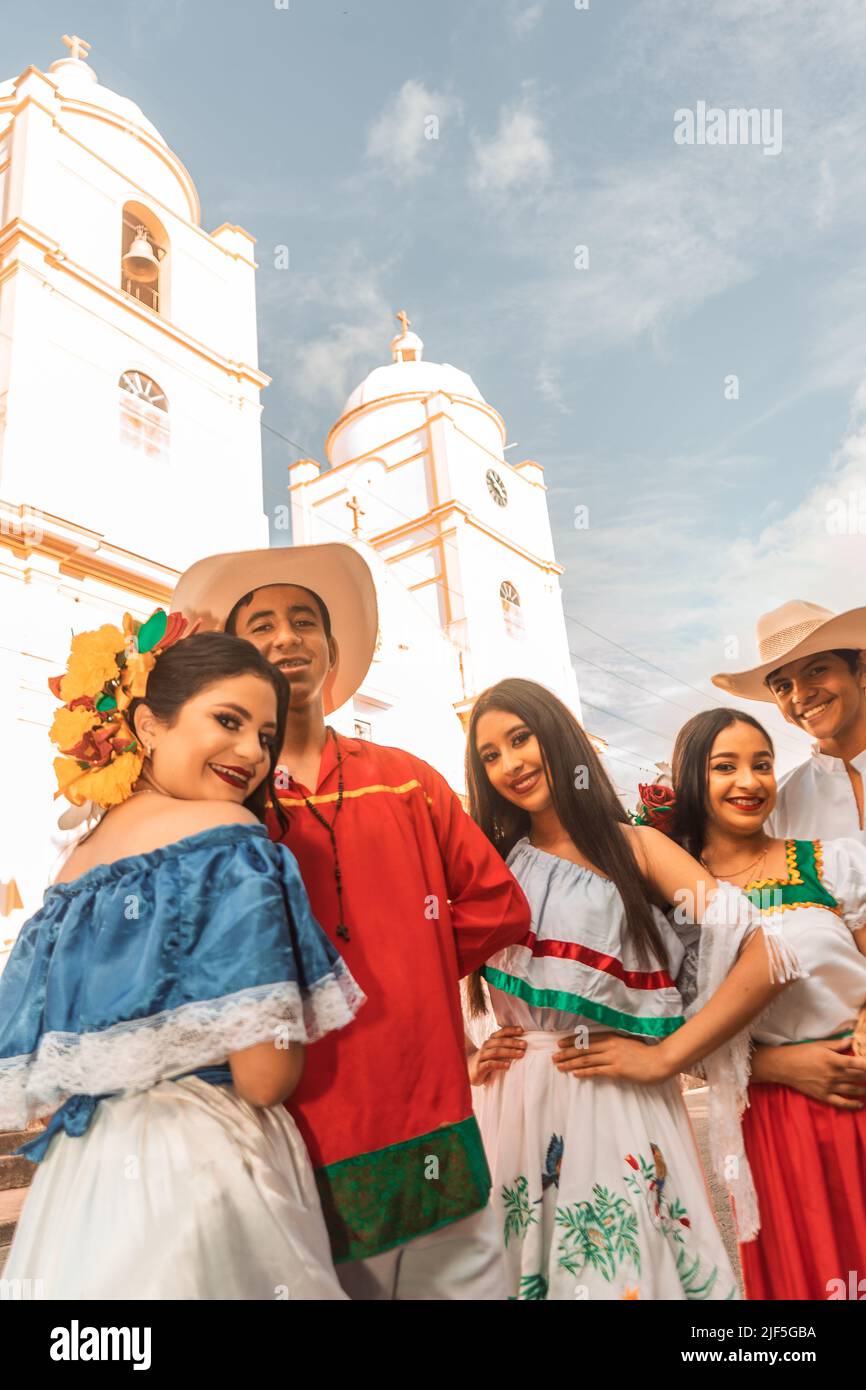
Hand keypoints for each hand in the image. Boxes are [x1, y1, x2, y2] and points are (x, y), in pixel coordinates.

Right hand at [467, 1026, 525, 1086]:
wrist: (469, 1070)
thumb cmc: (487, 1060)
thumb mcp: (495, 1051)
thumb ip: (505, 1046)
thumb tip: (523, 1043)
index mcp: (491, 1040)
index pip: (501, 1032)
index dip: (511, 1030)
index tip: (522, 1031)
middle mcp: (486, 1046)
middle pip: (500, 1041)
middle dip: (513, 1042)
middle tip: (524, 1045)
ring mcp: (482, 1056)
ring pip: (496, 1051)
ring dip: (509, 1052)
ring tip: (520, 1054)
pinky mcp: (480, 1067)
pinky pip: (490, 1064)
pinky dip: (500, 1064)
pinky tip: (508, 1066)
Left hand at [553, 1030, 670, 1084]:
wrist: (660, 1060)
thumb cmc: (647, 1053)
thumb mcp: (629, 1043)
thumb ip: (616, 1043)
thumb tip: (604, 1046)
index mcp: (613, 1037)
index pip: (587, 1038)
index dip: (572, 1041)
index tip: (560, 1043)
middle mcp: (609, 1045)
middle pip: (583, 1048)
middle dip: (566, 1052)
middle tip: (554, 1056)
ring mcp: (612, 1057)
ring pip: (586, 1059)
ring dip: (570, 1062)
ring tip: (559, 1065)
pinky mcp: (616, 1070)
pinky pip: (595, 1071)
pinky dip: (583, 1072)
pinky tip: (574, 1073)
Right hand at [750, 1038, 865, 1108]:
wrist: (784, 1066)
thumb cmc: (801, 1052)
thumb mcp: (819, 1045)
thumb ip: (837, 1044)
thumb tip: (852, 1039)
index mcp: (833, 1060)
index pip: (858, 1063)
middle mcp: (834, 1074)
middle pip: (859, 1077)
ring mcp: (829, 1086)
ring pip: (854, 1089)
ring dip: (864, 1089)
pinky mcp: (824, 1096)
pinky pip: (842, 1102)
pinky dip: (853, 1104)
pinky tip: (861, 1104)